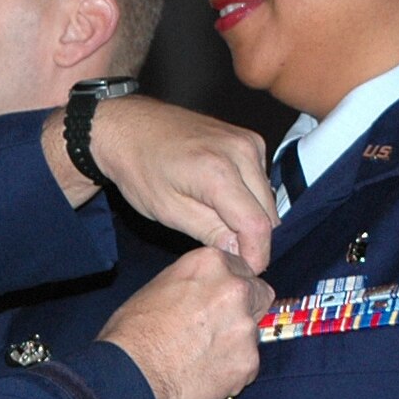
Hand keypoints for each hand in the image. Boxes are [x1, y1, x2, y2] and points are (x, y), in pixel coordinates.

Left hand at [44, 97, 276, 271]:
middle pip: (269, 213)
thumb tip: (243, 252)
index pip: (258, 225)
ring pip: (269, 197)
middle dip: (255, 239)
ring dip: (254, 218)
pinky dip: (250, 197)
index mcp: (219, 171)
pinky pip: (262, 179)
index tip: (247, 270)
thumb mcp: (169, 211)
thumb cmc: (140, 168)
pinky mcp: (249, 139)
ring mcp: (249, 141)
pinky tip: (224, 202)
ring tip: (223, 226)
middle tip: (231, 253)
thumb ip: (211, 233)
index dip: (257, 254)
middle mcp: (242, 151)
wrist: (129, 127)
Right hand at [98, 247, 272, 398]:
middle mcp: (235, 288)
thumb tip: (204, 292)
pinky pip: (249, 365)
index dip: (232, 286)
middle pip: (260, 294)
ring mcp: (245, 326)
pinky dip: (233, 371)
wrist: (131, 374)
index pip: (242, 268)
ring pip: (254, 333)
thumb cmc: (133, 332)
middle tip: (221, 327)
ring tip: (204, 357)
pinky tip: (207, 375)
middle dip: (247, 309)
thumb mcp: (160, 286)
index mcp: (211, 263)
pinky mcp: (249, 361)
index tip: (222, 300)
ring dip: (237, 343)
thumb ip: (195, 284)